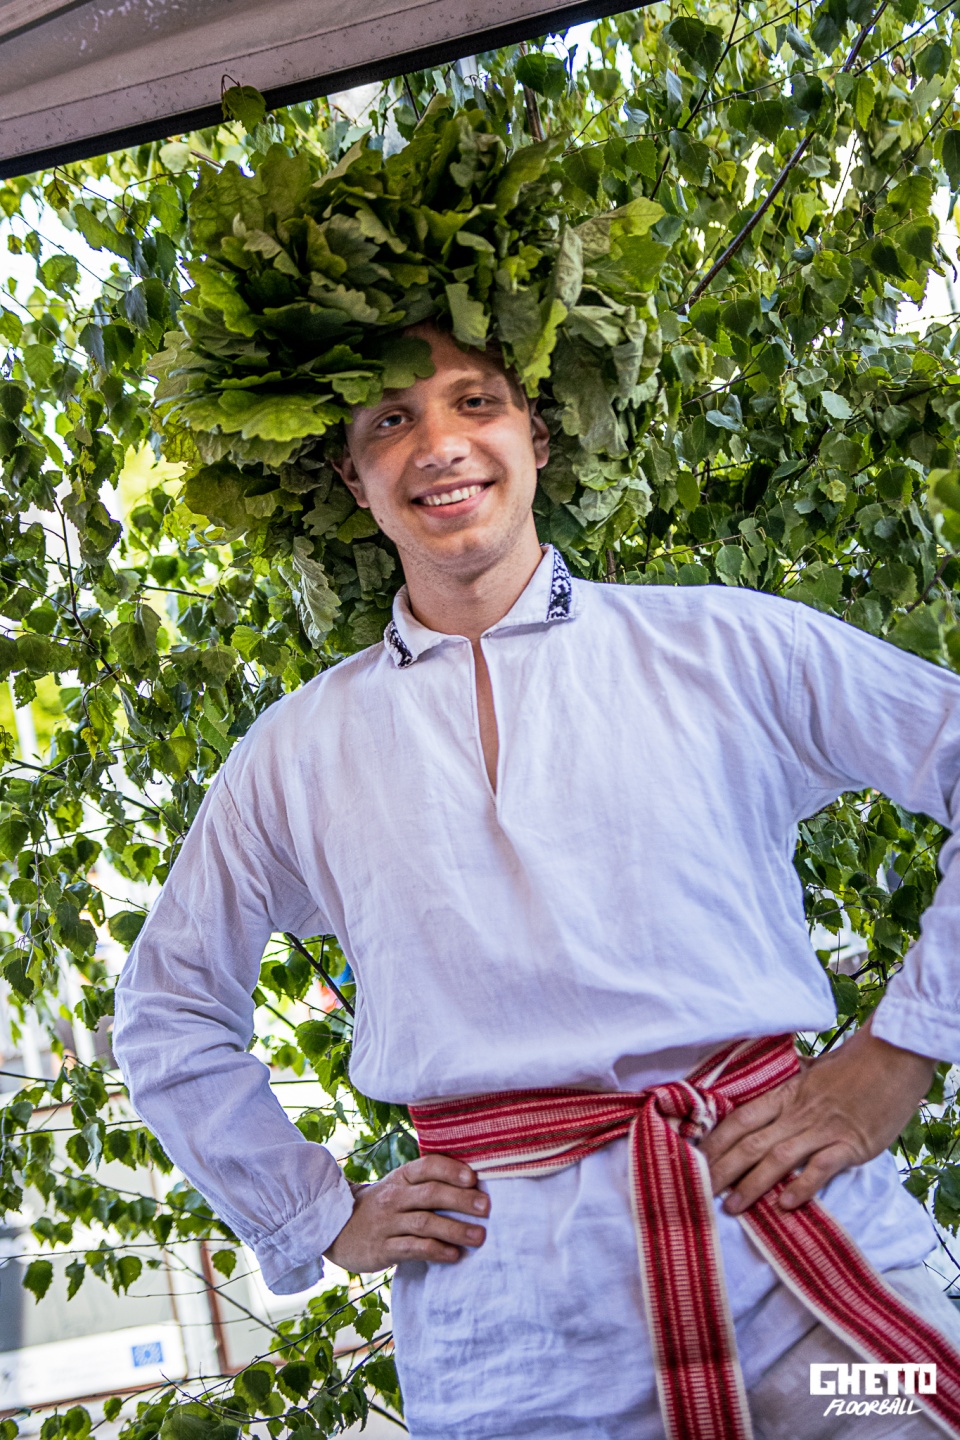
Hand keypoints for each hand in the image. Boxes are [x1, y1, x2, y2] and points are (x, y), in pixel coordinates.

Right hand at [324, 1154, 489, 1272]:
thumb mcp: (398, 1188)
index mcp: (401, 1177)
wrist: (336, 1228)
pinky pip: (413, 1248)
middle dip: (461, 1200)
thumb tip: (473, 1186)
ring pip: (425, 1223)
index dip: (451, 1170)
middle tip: (486, 1208)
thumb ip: (426, 1185)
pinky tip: (454, 1255)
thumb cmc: (381, 1206)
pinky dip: (436, 1251)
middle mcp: (394, 1197)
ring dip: (455, 1230)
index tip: (474, 1178)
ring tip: (479, 1236)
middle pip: (431, 1194)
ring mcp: (387, 1223)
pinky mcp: (382, 1249)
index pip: (428, 1166)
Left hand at [700, 1021, 935, 1214]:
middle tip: (699, 1192)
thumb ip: (786, 1087)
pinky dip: (802, 1185)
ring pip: (778, 1158)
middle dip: (722, 1169)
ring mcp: (823, 1129)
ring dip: (752, 1184)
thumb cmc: (851, 1066)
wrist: (892, 1058)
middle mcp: (797, 1113)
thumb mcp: (810, 1071)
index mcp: (784, 1095)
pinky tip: (785, 1204)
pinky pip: (822, 1167)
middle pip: (750, 1143)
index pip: (740, 1119)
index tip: (694, 1161)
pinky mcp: (851, 1144)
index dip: (715, 1142)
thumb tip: (762, 1094)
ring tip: (732, 1207)